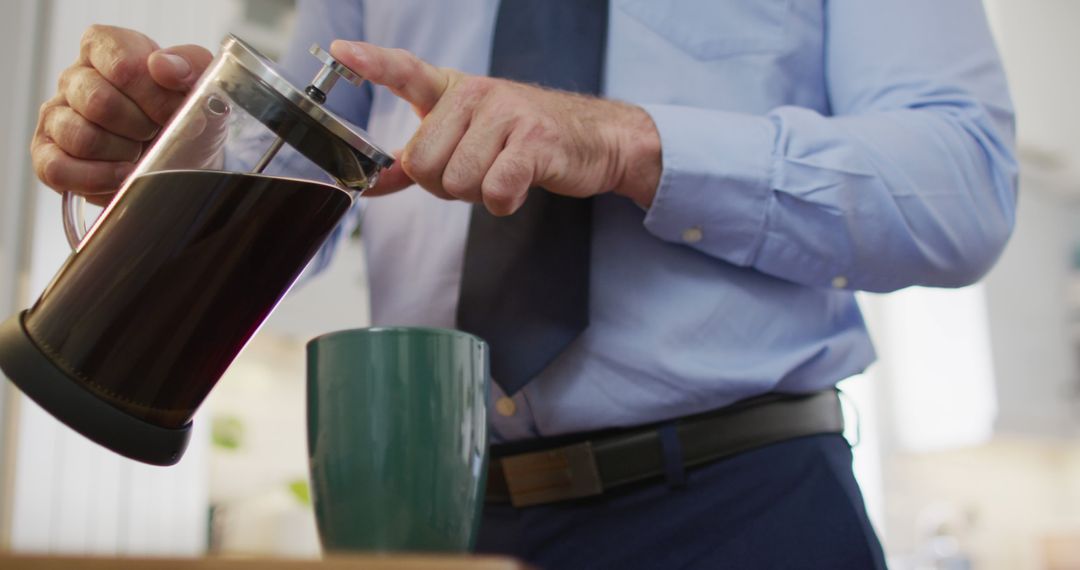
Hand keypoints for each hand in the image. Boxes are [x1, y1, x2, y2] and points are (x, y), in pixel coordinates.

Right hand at [31, 25, 212, 204]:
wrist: (183, 159)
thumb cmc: (186, 117)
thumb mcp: (201, 85)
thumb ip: (190, 64)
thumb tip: (163, 66)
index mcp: (107, 48)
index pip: (121, 64)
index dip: (153, 94)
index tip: (173, 112)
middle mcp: (76, 78)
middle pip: (98, 101)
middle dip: (140, 127)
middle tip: (156, 133)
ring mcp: (58, 116)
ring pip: (80, 137)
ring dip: (122, 153)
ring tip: (140, 153)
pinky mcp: (48, 155)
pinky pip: (57, 170)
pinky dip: (97, 179)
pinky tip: (122, 176)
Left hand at [329, 41, 661, 213]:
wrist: (594, 138)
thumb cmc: (522, 140)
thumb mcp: (466, 138)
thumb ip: (416, 160)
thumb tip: (368, 183)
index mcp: (454, 90)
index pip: (405, 71)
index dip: (372, 63)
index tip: (342, 52)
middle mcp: (476, 95)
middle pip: (423, 163)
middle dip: (444, 185)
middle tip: (476, 173)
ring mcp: (507, 115)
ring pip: (457, 182)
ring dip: (477, 196)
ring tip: (501, 175)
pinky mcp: (534, 142)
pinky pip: (495, 192)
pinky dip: (504, 203)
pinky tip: (520, 187)